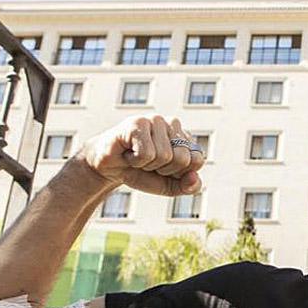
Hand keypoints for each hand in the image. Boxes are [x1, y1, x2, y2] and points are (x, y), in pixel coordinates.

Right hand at [77, 115, 203, 195]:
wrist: (109, 169)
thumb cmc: (141, 173)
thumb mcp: (169, 185)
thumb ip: (188, 186)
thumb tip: (195, 179)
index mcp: (185, 136)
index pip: (198, 160)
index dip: (179, 173)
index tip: (164, 169)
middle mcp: (172, 124)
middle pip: (183, 159)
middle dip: (164, 170)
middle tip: (148, 164)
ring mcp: (155, 120)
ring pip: (164, 156)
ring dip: (148, 165)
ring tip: (137, 158)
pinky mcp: (137, 123)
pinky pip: (147, 154)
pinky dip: (136, 161)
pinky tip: (128, 153)